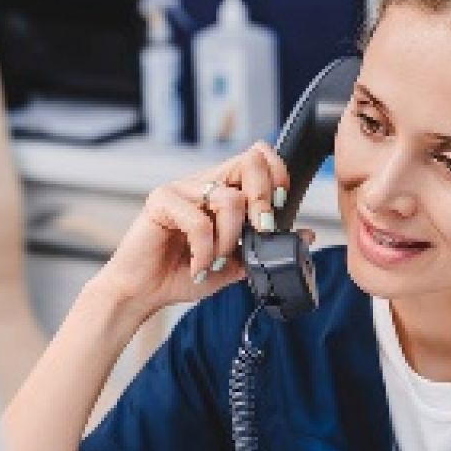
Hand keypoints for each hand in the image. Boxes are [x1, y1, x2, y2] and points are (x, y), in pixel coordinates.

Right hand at [92, 140, 316, 315]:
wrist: (145, 293)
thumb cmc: (183, 273)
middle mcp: (204, 183)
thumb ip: (267, 248)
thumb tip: (306, 235)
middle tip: (259, 232)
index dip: (277, 174)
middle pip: (250, 160)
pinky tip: (197, 266)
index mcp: (223, 190)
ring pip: (229, 199)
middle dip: (264, 199)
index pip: (258, 158)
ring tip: (214, 261)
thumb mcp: (235, 264)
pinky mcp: (160, 200)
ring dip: (229, 240)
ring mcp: (182, 188)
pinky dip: (204, 250)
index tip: (280, 208)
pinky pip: (199, 220)